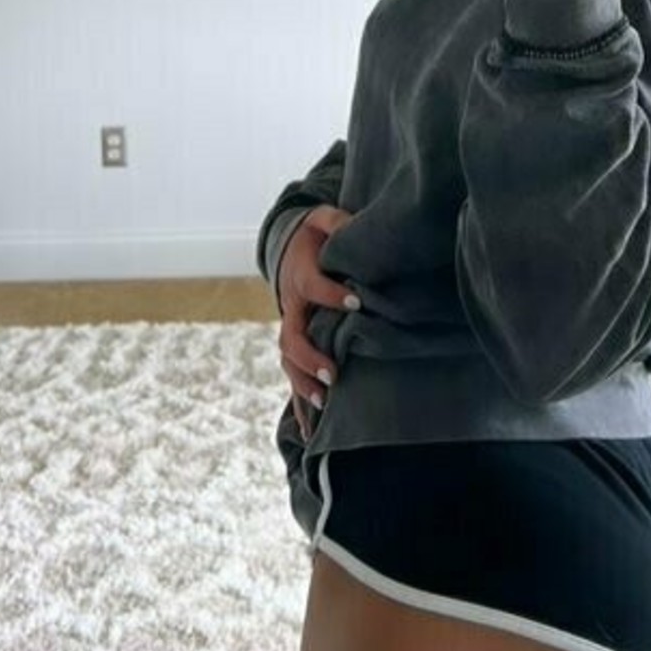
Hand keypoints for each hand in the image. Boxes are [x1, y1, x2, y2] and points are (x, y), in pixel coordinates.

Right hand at [278, 205, 360, 441]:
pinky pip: (293, 377)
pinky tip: (310, 432)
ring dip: (303, 383)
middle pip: (292, 336)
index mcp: (300, 274)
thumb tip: (362, 227)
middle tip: (332, 372)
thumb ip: (340, 221)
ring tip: (324, 401)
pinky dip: (299, 405)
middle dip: (310, 356)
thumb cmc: (316, 234)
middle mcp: (291, 306)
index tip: (358, 303)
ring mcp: (291, 328)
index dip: (334, 295)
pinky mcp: (296, 345)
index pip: (315, 286)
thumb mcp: (325, 219)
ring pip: (288, 361)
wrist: (291, 246)